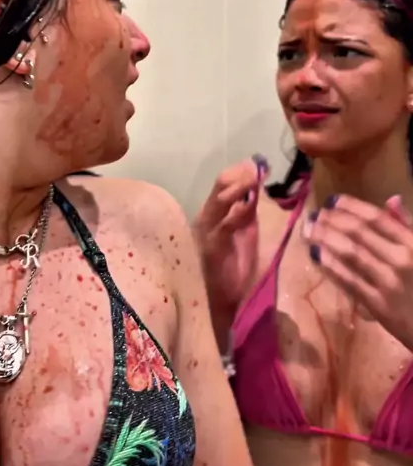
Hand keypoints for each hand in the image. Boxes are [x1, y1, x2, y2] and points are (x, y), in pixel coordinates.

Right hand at [193, 156, 268, 321]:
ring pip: (218, 201)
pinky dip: (236, 213)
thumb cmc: (232, 266)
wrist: (221, 301)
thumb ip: (247, 210)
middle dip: (239, 175)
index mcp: (215, 212)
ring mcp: (207, 231)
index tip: (258, 164)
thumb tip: (257, 187)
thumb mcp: (244, 231)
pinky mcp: (211, 248)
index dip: (240, 172)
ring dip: (237, 188)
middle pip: (220, 187)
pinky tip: (247, 206)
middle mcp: (207, 217)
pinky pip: (223, 226)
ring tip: (253, 179)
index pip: (224, 183)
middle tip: (257, 169)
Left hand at [304, 193, 412, 350]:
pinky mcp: (378, 305)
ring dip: (325, 238)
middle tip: (313, 215)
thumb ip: (408, 225)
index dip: (351, 206)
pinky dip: (330, 266)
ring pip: (350, 253)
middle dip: (332, 220)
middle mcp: (401, 259)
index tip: (331, 200)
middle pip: (358, 233)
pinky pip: (349, 280)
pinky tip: (316, 255)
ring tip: (308, 230)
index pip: (377, 218)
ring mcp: (389, 282)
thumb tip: (392, 199)